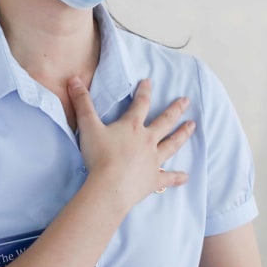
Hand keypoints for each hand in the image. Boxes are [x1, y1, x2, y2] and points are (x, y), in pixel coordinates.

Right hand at [67, 77, 194, 211]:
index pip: (141, 104)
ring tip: (193, 126)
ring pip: (172, 144)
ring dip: (183, 134)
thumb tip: (73, 79)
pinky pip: (169, 178)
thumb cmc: (99, 156)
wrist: (109, 187)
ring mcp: (153, 160)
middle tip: (186, 100)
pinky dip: (177, 177)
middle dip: (175, 109)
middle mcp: (147, 140)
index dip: (144, 91)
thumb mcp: (88, 126)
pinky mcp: (154, 179)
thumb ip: (82, 103)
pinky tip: (186, 176)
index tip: (149, 81)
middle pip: (165, 121)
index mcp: (132, 126)